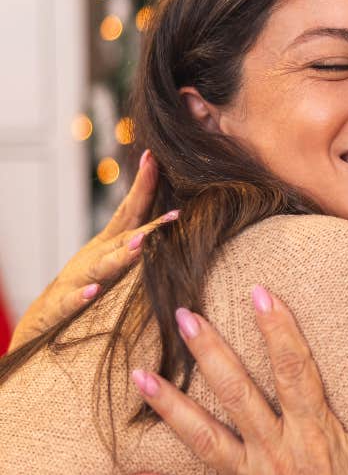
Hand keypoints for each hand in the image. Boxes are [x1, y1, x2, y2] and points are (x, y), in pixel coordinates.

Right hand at [9, 150, 171, 350]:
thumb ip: (137, 240)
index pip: (130, 212)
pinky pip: (70, 303)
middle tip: (173, 210)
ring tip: (139, 244)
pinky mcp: (60, 308)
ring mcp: (77, 280)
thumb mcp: (112, 260)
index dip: (144, 187)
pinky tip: (92, 291)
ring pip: (100, 267)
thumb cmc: (86, 284)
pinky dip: (80, 297)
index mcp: (108, 245)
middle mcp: (94, 257)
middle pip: (122, 234)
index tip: (156, 159)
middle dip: (145, 219)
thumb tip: (175, 218)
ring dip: (120, 256)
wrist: (45, 316)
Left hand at [123, 285, 347, 474]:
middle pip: (237, 393)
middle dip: (208, 351)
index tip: (259, 291)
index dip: (278, 328)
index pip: (296, 369)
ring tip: (139, 376)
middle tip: (181, 315)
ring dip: (169, 407)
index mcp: (317, 436)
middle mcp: (279, 454)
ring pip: (204, 438)